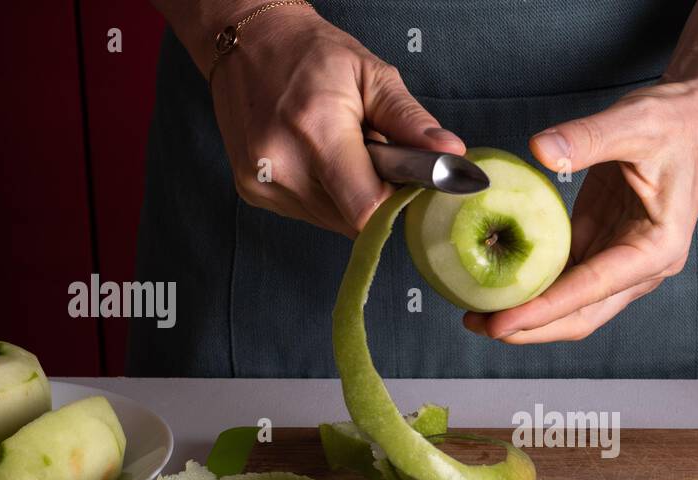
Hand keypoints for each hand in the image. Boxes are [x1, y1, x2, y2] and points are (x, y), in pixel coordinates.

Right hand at [206, 4, 463, 235]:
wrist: (247, 41)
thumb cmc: (311, 53)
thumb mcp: (371, 75)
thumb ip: (410, 121)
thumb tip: (450, 154)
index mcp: (315, 130)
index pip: (368, 209)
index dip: (396, 205)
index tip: (407, 184)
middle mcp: (282, 164)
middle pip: (353, 219)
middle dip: (374, 195)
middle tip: (372, 155)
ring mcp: (262, 182)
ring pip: (332, 220)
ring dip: (349, 195)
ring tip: (340, 151)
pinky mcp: (252, 191)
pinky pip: (309, 212)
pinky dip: (325, 193)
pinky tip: (317, 158)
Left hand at [464, 82, 697, 343]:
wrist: (694, 114)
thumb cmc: (675, 120)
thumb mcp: (634, 121)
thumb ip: (586, 138)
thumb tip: (539, 150)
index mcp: (658, 247)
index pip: (592, 290)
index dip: (544, 309)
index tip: (502, 322)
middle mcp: (642, 267)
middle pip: (582, 315)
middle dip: (531, 327)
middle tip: (479, 325)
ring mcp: (622, 261)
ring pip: (572, 305)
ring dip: (529, 313)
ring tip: (477, 314)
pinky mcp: (604, 247)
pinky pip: (566, 279)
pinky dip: (533, 286)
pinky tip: (499, 283)